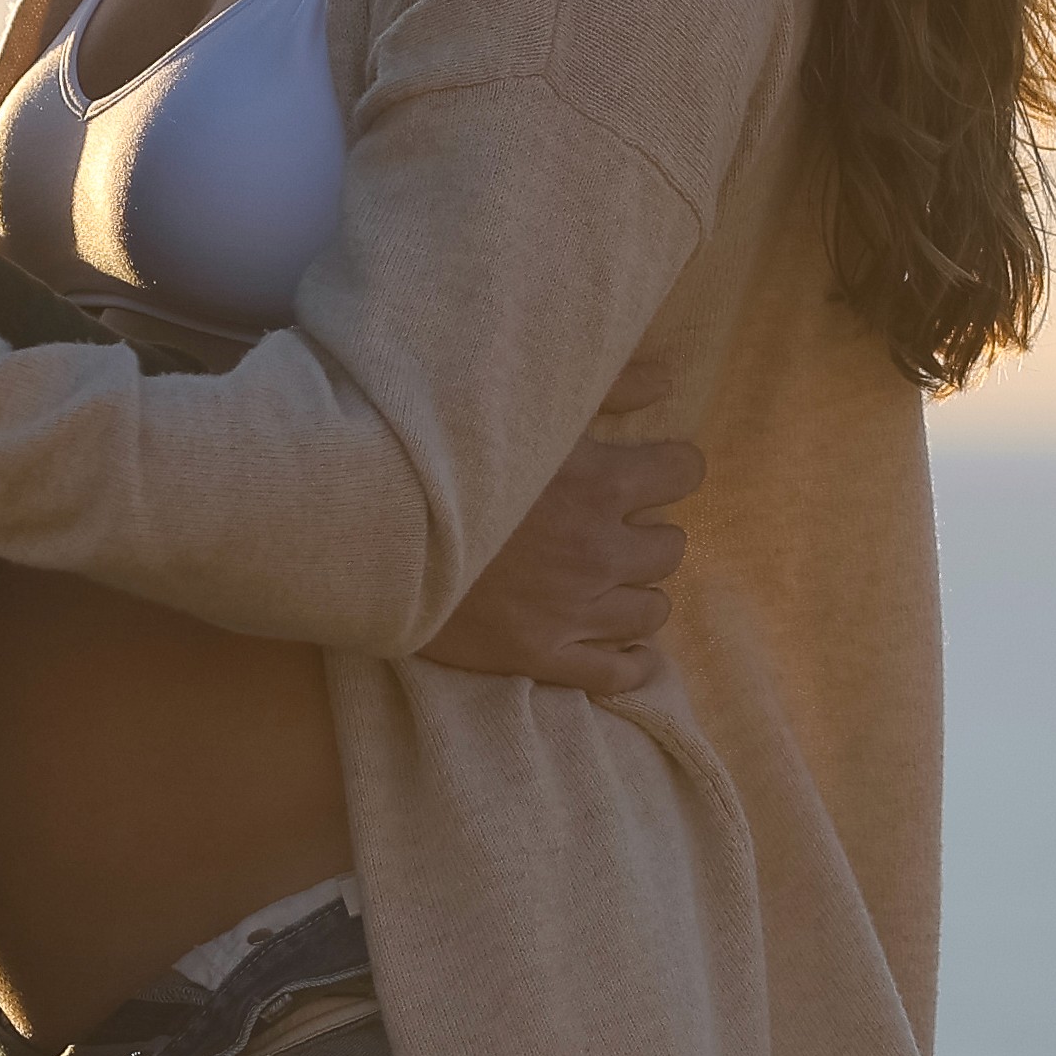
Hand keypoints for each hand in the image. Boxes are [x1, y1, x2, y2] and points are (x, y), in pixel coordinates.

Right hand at [423, 358, 698, 698]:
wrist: (371, 523)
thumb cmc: (448, 453)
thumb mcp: (528, 405)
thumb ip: (606, 384)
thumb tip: (667, 379)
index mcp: (602, 483)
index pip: (684, 474)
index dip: (670, 466)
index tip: (648, 467)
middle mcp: (599, 550)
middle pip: (671, 546)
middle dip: (646, 530)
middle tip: (612, 522)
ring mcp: (572, 610)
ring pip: (652, 610)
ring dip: (635, 588)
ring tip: (604, 575)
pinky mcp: (540, 655)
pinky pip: (616, 675)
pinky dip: (627, 660)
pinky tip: (618, 643)